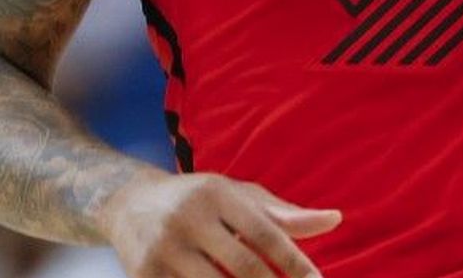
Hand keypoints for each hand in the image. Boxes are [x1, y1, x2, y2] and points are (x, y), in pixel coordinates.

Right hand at [100, 171, 341, 277]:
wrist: (127, 202)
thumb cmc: (199, 200)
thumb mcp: (238, 196)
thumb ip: (284, 213)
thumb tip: (335, 219)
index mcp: (216, 193)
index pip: (265, 232)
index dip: (294, 262)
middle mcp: (188, 217)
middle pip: (243, 267)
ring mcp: (162, 249)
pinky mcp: (143, 275)